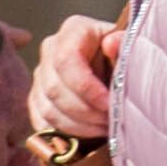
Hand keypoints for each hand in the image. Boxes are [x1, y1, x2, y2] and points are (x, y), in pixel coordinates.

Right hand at [28, 13, 122, 144]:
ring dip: (78, 126)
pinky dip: (64, 133)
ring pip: (49, 109)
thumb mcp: (129, 43)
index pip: (66, 60)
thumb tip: (111, 44)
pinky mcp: (37, 98)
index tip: (108, 103)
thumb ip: (123, 43)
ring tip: (104, 128)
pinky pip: (42, 122)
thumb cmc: (125, 53)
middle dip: (85, 111)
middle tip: (111, 121)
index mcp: (73, 30)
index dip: (86, 87)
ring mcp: (40, 75)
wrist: (118, 63)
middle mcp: (51, 49)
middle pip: (55, 89)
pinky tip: (88, 134)